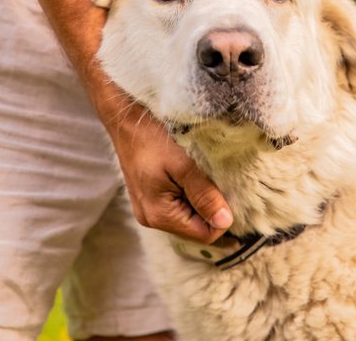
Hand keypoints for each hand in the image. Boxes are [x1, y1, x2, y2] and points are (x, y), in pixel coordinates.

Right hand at [106, 98, 232, 243]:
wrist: (125, 120)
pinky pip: (179, 206)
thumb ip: (204, 195)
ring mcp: (149, 209)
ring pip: (189, 217)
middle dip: (211, 209)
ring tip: (203, 175)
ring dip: (201, 200)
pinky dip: (190, 194)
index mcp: (160, 215)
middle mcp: (152, 218)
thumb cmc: (151, 139)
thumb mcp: (183, 165)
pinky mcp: (150, 198)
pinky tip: (191, 176)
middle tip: (216, 180)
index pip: (204, 234)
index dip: (222, 217)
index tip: (230, 193)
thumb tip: (225, 222)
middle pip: (196, 228)